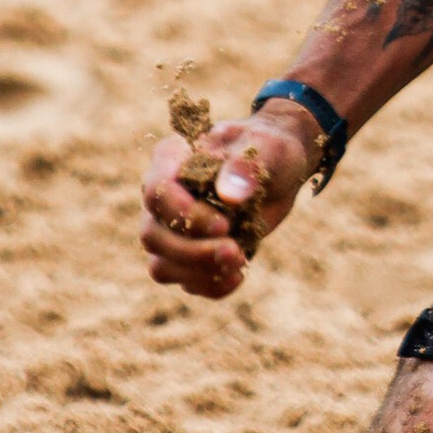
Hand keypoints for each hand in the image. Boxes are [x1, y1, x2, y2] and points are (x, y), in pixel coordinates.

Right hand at [138, 108, 321, 298]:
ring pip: (161, 265)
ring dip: (199, 272)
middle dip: (192, 251)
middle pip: (152, 235)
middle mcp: (162, 197)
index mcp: (172, 158)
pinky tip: (237, 275)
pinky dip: (211, 285)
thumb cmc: (269, 150)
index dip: (184, 215)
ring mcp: (169, 229)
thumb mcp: (267, 148)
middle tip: (234, 251)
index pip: (157, 192)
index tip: (223, 226)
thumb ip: (246, 166)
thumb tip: (228, 195)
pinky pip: (185, 282)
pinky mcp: (186, 256)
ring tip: (240, 261)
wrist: (279, 171)